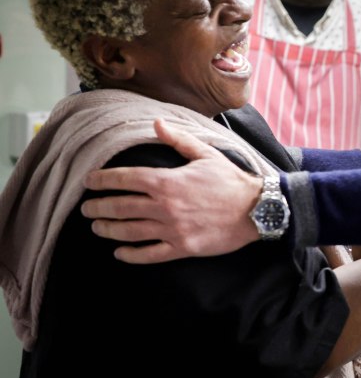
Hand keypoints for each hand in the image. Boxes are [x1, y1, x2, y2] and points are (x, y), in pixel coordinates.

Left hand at [81, 119, 261, 263]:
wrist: (256, 209)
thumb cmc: (231, 180)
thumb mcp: (206, 154)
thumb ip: (178, 139)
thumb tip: (156, 123)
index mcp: (167, 181)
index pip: (125, 179)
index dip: (102, 180)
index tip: (90, 181)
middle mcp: (165, 206)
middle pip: (120, 207)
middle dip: (98, 207)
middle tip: (87, 208)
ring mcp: (172, 229)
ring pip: (129, 231)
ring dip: (108, 229)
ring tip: (97, 227)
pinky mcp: (182, 248)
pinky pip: (149, 254)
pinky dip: (130, 254)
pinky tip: (120, 252)